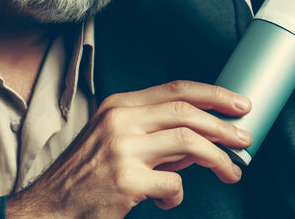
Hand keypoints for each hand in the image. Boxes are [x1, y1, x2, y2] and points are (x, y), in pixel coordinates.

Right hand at [6, 81, 251, 218]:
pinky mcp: (125, 180)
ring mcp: (122, 148)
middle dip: (223, 123)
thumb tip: (201, 136)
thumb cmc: (87, 173)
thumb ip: (157, 134)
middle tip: (245, 138)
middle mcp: (121, 119)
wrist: (49, 206)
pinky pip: (172, 182)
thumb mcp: (118, 139)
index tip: (237, 102)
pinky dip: (178, 193)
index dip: (212, 94)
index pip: (175, 88)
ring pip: (187, 141)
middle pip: (185, 110)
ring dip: (218, 158)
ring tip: (232, 172)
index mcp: (120, 104)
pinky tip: (169, 198)